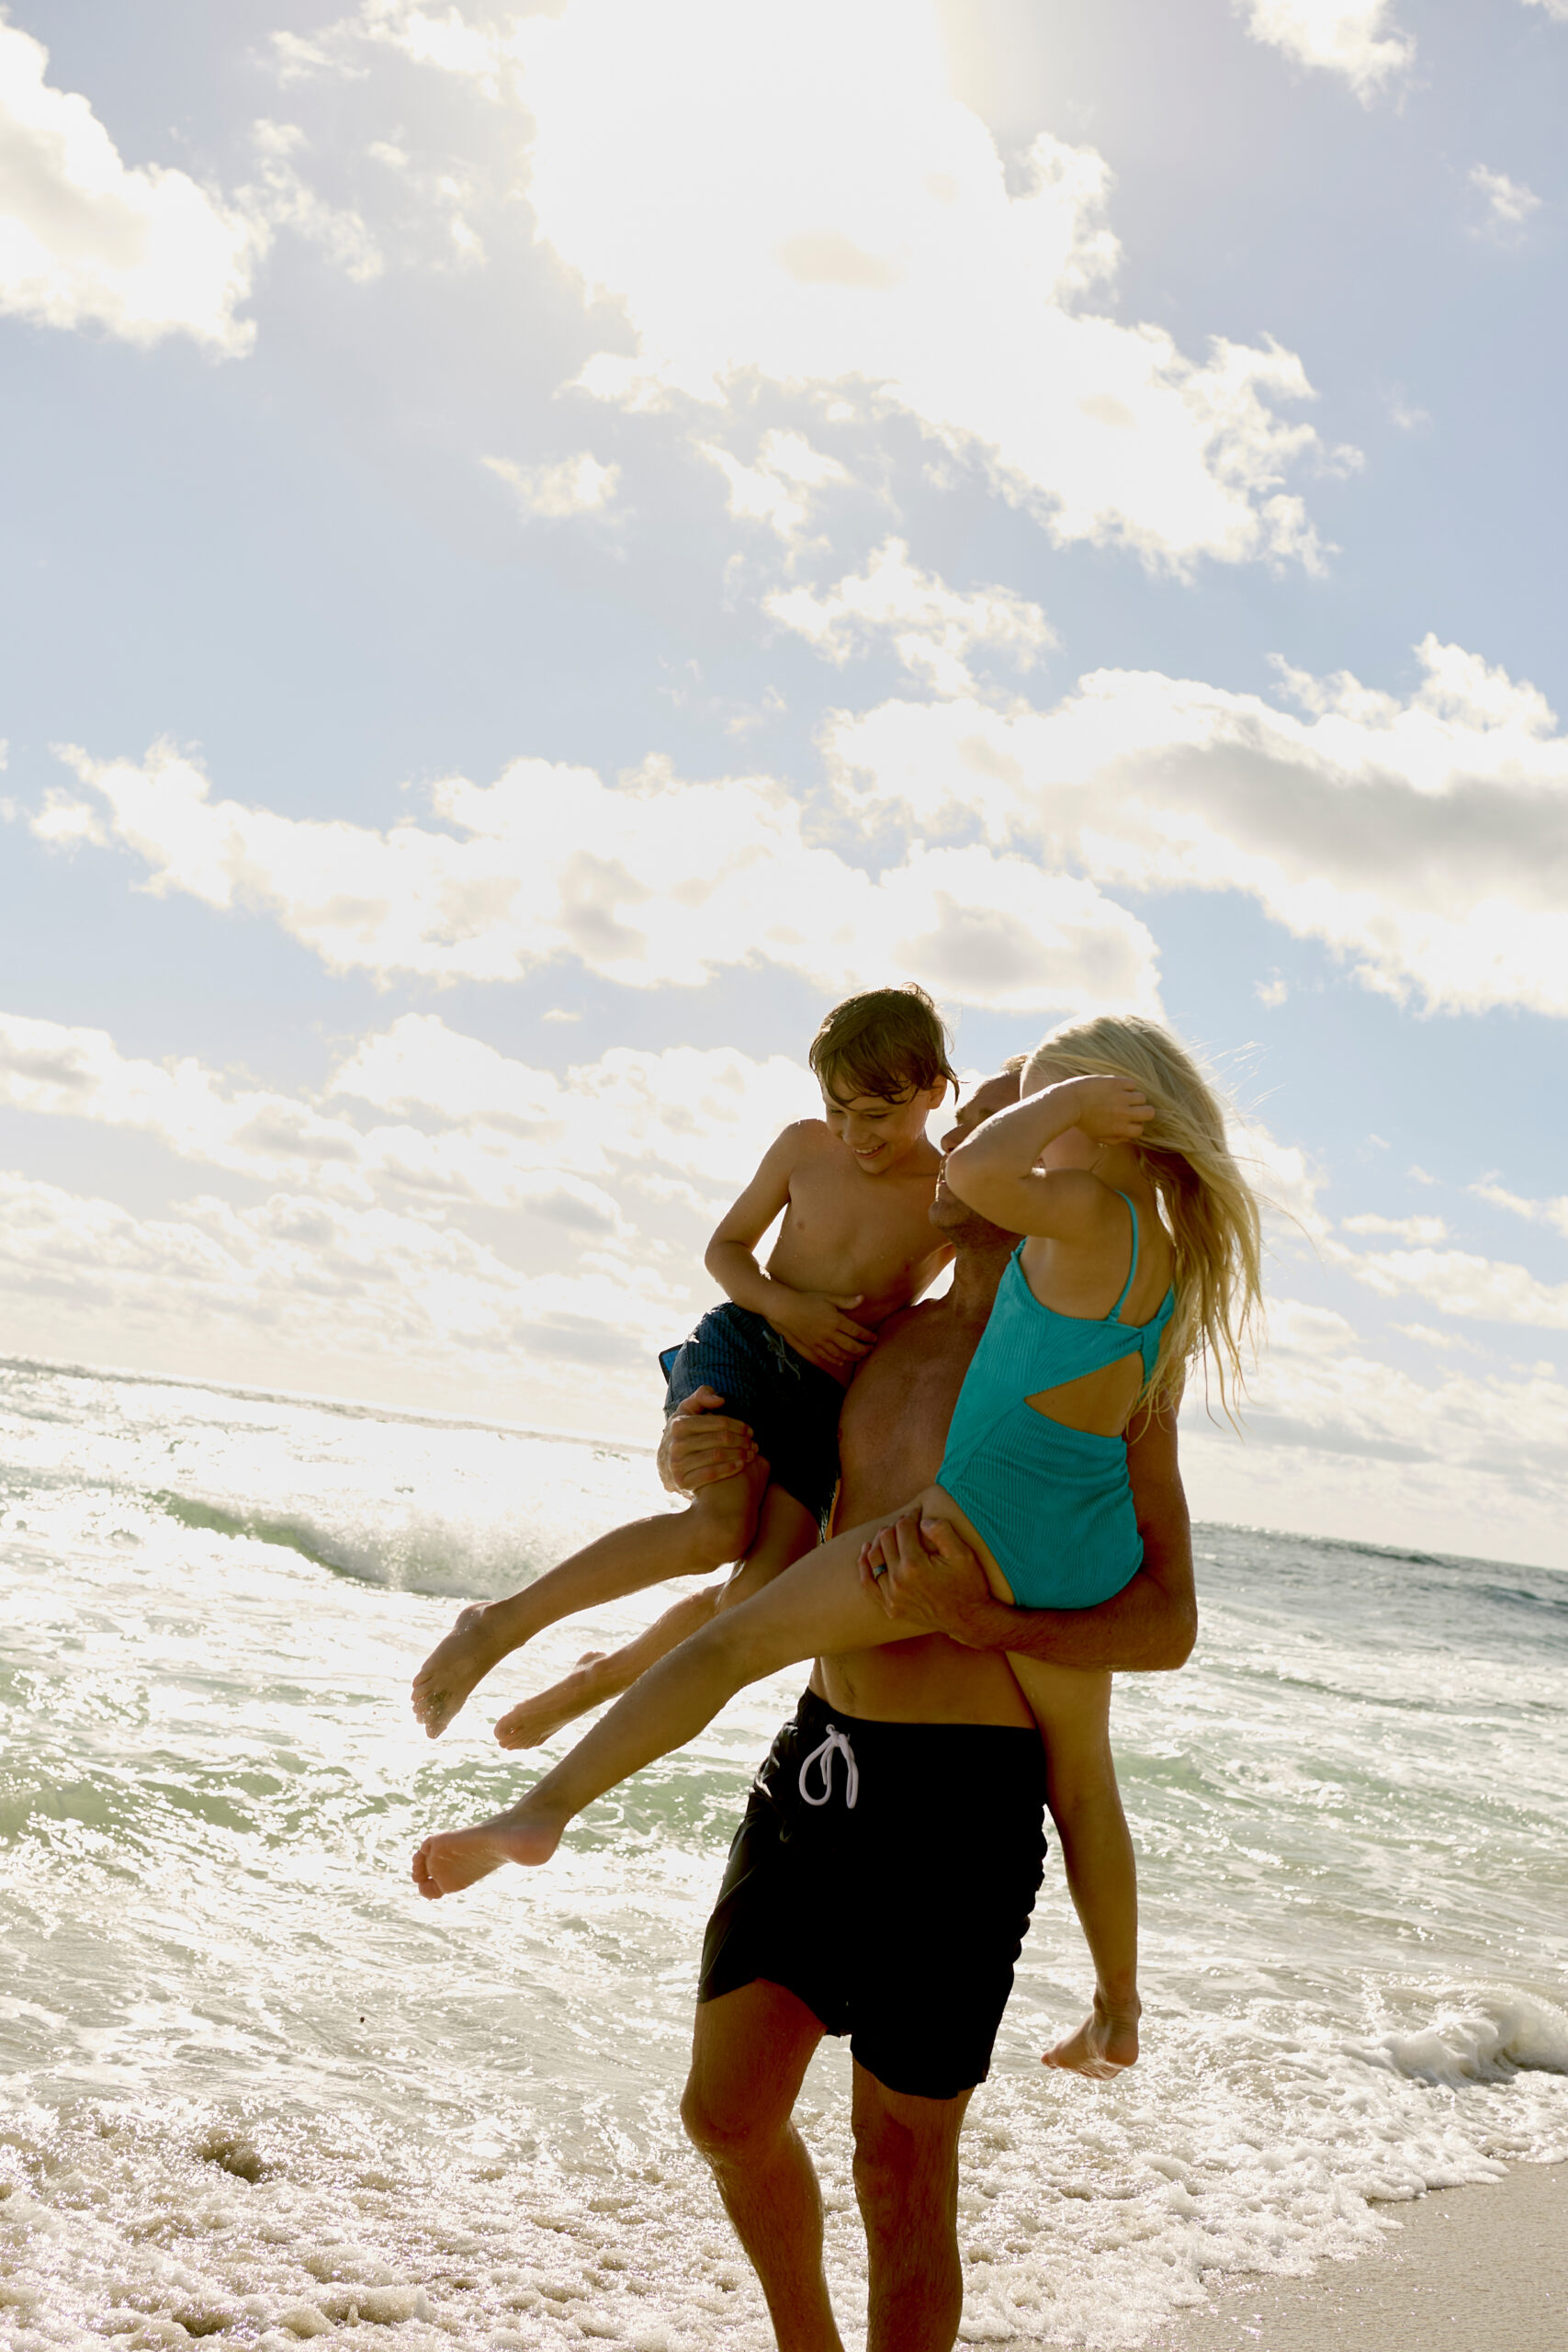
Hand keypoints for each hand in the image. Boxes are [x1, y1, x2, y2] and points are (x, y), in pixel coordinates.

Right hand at [658, 1388, 757, 1494]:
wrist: (666, 1464)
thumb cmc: (684, 1432)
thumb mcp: (687, 1410)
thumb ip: (701, 1396)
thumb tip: (720, 1400)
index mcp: (679, 1424)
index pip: (720, 1422)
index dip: (738, 1426)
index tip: (749, 1431)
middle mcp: (676, 1444)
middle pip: (721, 1439)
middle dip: (742, 1441)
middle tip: (753, 1444)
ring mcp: (678, 1464)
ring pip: (718, 1456)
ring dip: (739, 1455)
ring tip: (751, 1454)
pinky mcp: (682, 1481)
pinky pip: (712, 1474)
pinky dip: (730, 1469)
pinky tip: (741, 1465)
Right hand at [767, 1291, 875, 1377]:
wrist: (787, 1309)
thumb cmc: (809, 1300)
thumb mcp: (829, 1297)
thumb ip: (846, 1301)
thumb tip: (862, 1298)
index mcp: (836, 1320)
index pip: (857, 1332)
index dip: (867, 1337)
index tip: (874, 1339)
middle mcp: (829, 1333)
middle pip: (851, 1346)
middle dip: (863, 1349)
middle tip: (870, 1350)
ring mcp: (820, 1342)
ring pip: (840, 1354)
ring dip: (852, 1357)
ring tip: (860, 1357)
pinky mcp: (812, 1347)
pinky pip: (827, 1357)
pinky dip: (836, 1361)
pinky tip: (843, 1362)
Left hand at [857, 1509, 998, 1640]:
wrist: (969, 1620)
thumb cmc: (969, 1585)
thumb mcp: (963, 1554)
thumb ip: (942, 1531)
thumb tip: (922, 1521)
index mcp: (915, 1565)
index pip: (903, 1529)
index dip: (910, 1516)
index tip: (917, 1512)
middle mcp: (898, 1581)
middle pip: (886, 1540)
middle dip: (895, 1526)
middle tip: (907, 1522)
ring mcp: (892, 1596)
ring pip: (874, 1559)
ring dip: (879, 1541)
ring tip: (888, 1532)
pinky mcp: (891, 1607)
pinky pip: (868, 1584)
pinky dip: (864, 1566)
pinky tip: (866, 1551)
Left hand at [1059, 1075, 1154, 1145]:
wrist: (1069, 1102)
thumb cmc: (1081, 1121)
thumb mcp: (1097, 1136)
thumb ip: (1115, 1139)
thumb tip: (1128, 1137)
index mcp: (1120, 1128)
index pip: (1140, 1130)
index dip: (1135, 1126)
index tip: (1127, 1121)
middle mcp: (1124, 1114)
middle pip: (1150, 1113)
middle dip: (1142, 1111)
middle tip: (1132, 1108)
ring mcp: (1121, 1097)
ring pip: (1142, 1097)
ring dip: (1133, 1097)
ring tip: (1122, 1097)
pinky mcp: (1117, 1083)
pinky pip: (1132, 1084)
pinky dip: (1127, 1085)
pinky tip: (1117, 1088)